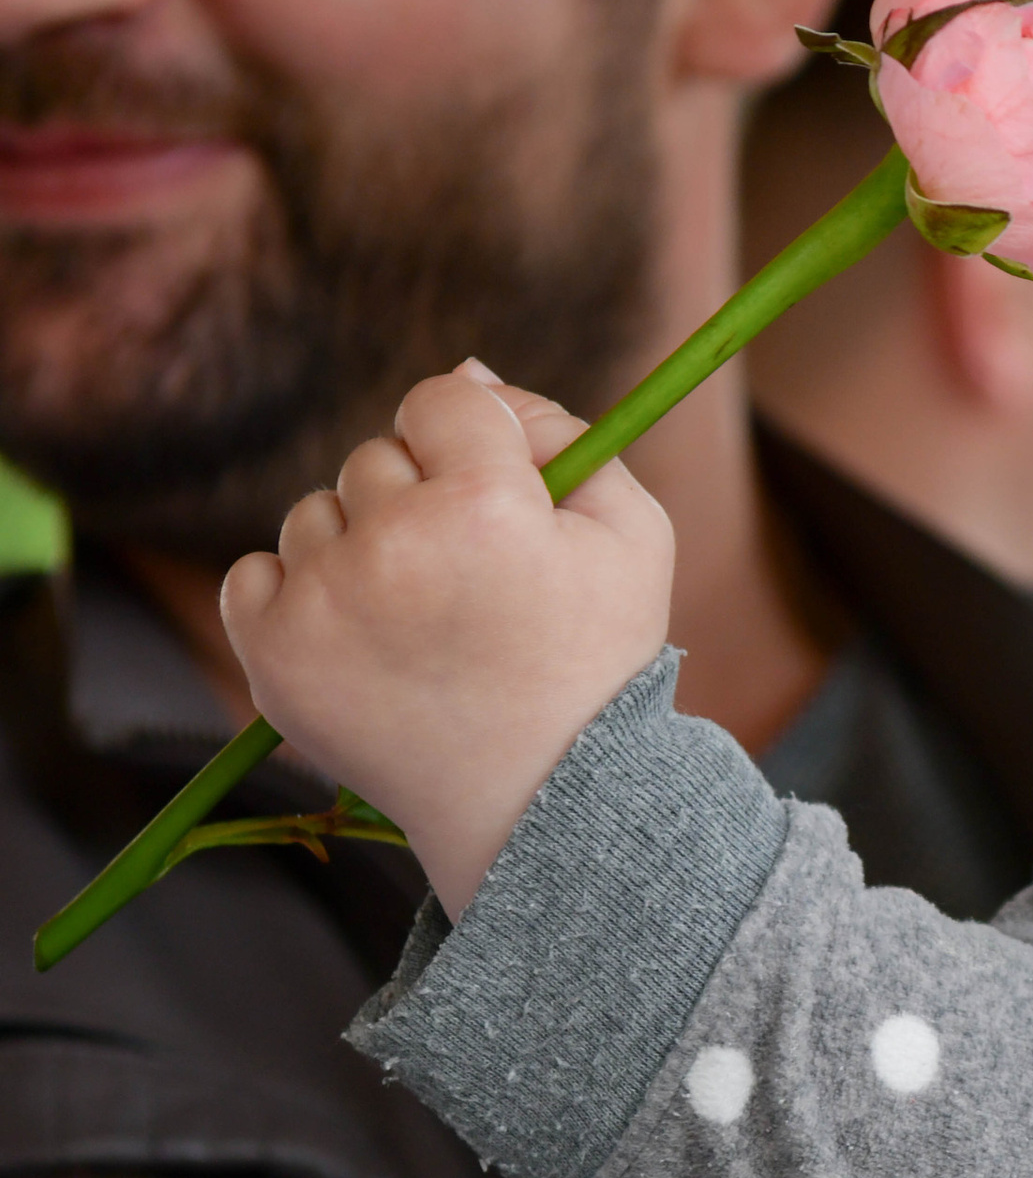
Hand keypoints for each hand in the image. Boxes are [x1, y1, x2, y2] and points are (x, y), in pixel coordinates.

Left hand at [221, 362, 671, 914]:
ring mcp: (323, 603)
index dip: (472, 444)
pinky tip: (358, 638)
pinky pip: (256, 574)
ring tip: (416, 622)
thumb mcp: (630, 533)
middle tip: (466, 585)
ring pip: (314, 513)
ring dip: (357, 549)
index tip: (491, 501)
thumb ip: (560, 429)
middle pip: (375, 456)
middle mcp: (393, 545)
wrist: (544, 805)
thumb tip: (466, 371)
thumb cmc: (596, 662)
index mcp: (486, 503)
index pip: (441, 399)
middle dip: (416, 501)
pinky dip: (297, 596)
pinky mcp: (272, 655)